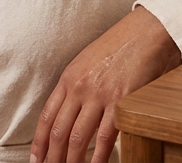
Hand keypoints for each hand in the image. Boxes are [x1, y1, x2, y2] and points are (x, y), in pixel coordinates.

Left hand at [30, 6, 181, 162]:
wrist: (145, 31)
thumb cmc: (118, 47)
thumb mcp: (86, 63)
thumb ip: (76, 87)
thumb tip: (68, 114)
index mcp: (69, 78)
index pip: (47, 117)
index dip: (39, 142)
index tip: (36, 159)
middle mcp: (80, 88)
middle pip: (58, 131)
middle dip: (52, 157)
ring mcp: (100, 95)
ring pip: (78, 137)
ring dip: (72, 161)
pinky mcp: (121, 101)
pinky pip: (105, 136)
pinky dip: (98, 156)